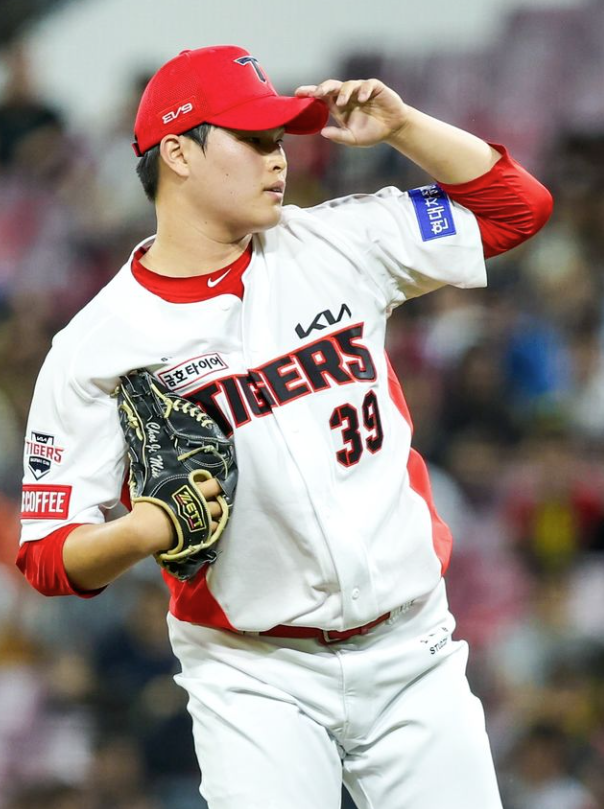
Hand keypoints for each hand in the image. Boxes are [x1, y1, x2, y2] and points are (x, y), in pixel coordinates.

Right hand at [131, 476, 224, 554]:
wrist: (147, 530)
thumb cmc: (149, 507)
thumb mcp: (157, 489)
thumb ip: (169, 486)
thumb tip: (168, 480)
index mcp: (191, 489)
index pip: (211, 484)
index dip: (214, 484)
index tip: (213, 485)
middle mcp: (200, 502)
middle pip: (219, 498)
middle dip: (220, 497)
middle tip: (218, 498)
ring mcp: (201, 518)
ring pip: (218, 514)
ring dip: (217, 513)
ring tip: (213, 513)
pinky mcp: (199, 533)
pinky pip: (212, 529)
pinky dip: (211, 527)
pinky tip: (206, 527)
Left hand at [295, 79, 409, 146]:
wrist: (393, 129)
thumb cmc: (371, 133)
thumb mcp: (352, 139)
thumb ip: (338, 136)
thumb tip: (322, 133)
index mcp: (338, 106)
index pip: (321, 97)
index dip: (310, 93)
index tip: (298, 93)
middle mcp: (347, 96)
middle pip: (331, 86)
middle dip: (323, 87)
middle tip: (317, 93)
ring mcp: (361, 90)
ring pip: (348, 84)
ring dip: (343, 92)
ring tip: (341, 103)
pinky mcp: (375, 87)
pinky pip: (367, 85)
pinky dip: (363, 90)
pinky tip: (362, 99)